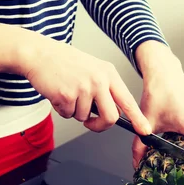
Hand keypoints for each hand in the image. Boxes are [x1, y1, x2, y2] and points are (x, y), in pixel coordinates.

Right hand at [0, 22, 150, 134]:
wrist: (38, 53)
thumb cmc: (64, 63)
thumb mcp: (92, 69)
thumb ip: (105, 88)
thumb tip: (112, 112)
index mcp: (108, 73)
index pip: (127, 100)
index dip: (138, 118)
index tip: (145, 130)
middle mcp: (99, 80)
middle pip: (111, 117)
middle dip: (100, 125)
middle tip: (90, 122)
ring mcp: (84, 87)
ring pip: (85, 117)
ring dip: (74, 111)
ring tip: (67, 93)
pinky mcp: (67, 95)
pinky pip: (68, 115)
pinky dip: (61, 109)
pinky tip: (58, 93)